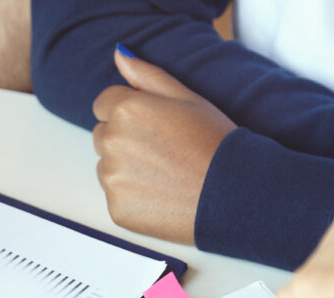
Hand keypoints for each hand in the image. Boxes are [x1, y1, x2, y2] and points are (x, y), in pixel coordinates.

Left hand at [92, 48, 235, 242]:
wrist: (232, 193)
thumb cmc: (214, 142)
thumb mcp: (187, 97)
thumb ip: (147, 75)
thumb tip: (119, 54)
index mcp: (126, 109)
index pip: (103, 104)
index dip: (129, 113)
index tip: (153, 125)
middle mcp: (112, 141)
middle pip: (102, 135)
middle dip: (124, 139)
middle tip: (163, 150)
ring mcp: (112, 177)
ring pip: (106, 166)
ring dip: (125, 168)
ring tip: (164, 173)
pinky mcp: (116, 207)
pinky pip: (115, 195)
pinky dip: (132, 195)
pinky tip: (161, 194)